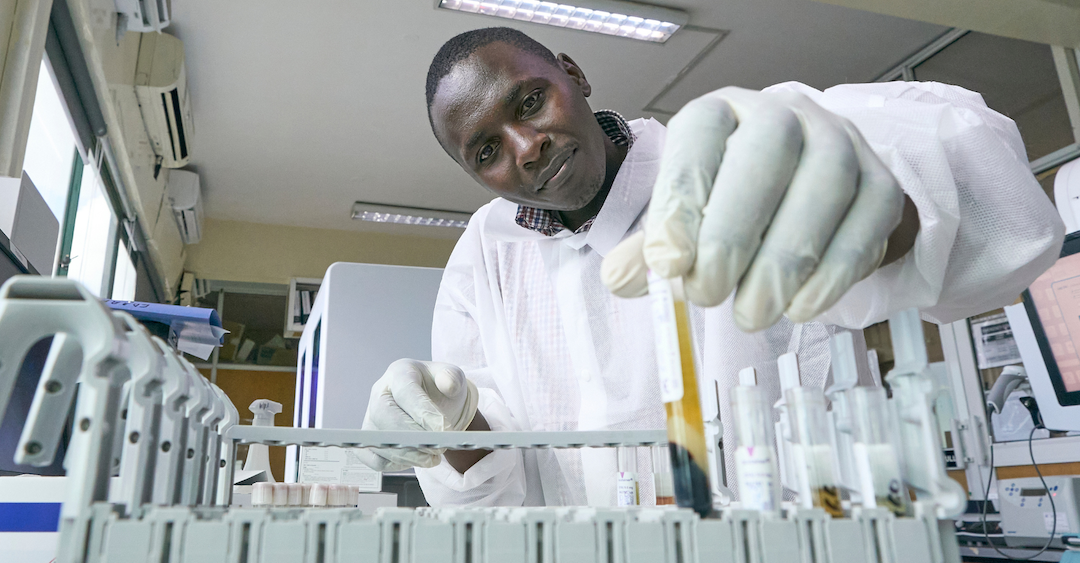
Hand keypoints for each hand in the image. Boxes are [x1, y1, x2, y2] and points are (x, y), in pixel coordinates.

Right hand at [355, 359, 478, 471]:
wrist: (433, 401)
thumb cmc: (439, 388)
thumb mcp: (452, 377)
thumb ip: (452, 378)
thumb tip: (448, 385)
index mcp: (399, 373)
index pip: (405, 392)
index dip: (423, 413)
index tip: (444, 430)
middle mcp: (379, 394)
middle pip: (385, 416)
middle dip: (413, 438)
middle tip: (439, 449)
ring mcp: (371, 417)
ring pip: (378, 441)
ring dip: (408, 455)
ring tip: (433, 458)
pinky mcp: (369, 439)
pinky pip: (373, 458)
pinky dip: (394, 464)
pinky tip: (415, 461)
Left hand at [602, 86, 905, 330]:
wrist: (802, 193)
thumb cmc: (730, 203)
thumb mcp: (682, 218)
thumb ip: (651, 248)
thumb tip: (620, 278)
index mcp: (720, 114)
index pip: (699, 140)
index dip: (680, 202)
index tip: (666, 264)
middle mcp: (782, 114)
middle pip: (765, 155)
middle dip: (732, 234)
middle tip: (708, 296)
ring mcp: (840, 142)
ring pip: (824, 185)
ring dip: (785, 259)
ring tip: (753, 313)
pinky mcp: (881, 181)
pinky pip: (868, 218)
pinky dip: (836, 269)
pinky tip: (803, 307)